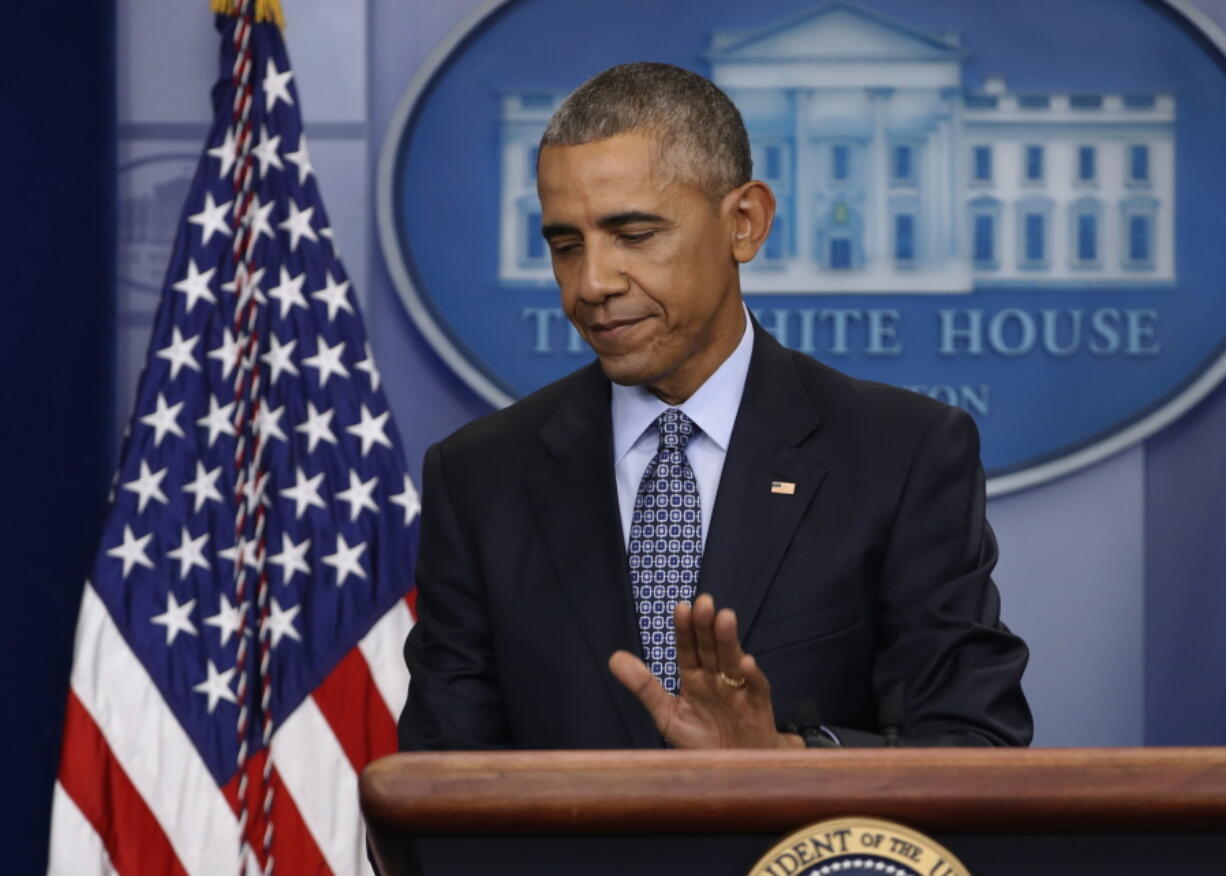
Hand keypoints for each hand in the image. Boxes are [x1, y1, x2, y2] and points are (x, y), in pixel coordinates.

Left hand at [609, 593, 802, 748]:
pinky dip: (753, 677)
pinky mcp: (758, 709)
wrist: (735, 774)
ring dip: (729, 641)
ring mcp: (739, 692)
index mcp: (694, 679)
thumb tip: (614, 657)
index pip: (687, 649)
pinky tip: (747, 663)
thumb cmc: (703, 742)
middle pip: (711, 648)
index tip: (681, 607)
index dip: (685, 629)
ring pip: (733, 661)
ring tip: (725, 618)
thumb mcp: (667, 716)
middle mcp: (717, 679)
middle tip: (703, 602)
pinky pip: (756, 690)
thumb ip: (644, 687)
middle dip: (706, 626)